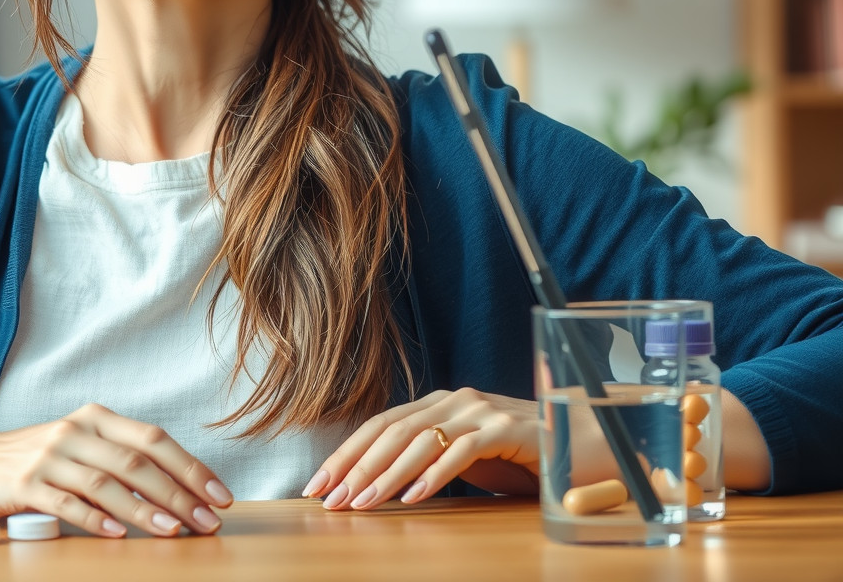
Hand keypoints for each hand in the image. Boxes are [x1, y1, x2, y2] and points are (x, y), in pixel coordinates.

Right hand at [0, 403, 233, 536]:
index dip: (190, 467)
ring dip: (143, 510)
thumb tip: (181, 491)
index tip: (219, 495)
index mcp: (96, 417)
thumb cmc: (41, 457)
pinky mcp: (25, 485)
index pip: (153, 439)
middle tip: (207, 522)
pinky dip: (95, 520)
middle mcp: (74, 431)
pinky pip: (66, 503)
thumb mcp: (83, 444)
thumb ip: (123, 459)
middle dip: (178, 495)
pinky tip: (118, 535)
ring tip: (173, 530)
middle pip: (136, 463)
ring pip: (105, 484)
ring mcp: (48, 457)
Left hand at [303, 388, 539, 509]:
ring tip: (363, 503)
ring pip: (421, 441)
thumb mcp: (464, 459)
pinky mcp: (509, 429)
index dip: (345, 453)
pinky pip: (463, 451)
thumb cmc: (521, 458)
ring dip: (387, 474)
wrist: (585, 447)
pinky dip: (435, 474)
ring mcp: (482, 411)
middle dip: (356, 466)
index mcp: (438, 404)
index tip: (317, 485)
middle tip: (330, 499)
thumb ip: (427, 461)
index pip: (380, 426)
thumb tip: (376, 486)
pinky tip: (413, 497)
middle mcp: (455, 400)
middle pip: (392, 431)